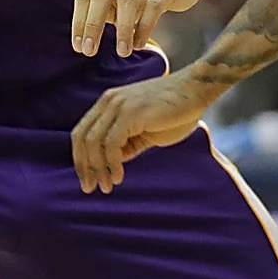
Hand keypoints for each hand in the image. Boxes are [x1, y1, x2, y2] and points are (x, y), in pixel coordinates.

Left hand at [70, 72, 216, 192]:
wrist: (197, 90)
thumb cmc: (176, 111)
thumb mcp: (145, 131)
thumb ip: (127, 144)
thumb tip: (112, 162)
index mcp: (108, 103)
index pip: (82, 132)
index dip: (80, 158)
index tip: (87, 179)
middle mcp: (109, 101)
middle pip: (82, 137)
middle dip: (83, 166)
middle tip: (90, 188)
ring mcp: (119, 105)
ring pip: (94, 142)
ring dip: (98, 168)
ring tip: (107, 186)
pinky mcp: (131, 112)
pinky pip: (111, 143)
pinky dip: (112, 163)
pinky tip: (119, 176)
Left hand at [71, 0, 212, 55]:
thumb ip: (104, 9)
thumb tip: (87, 36)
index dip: (79, 21)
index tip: (78, 47)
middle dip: (93, 25)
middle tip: (89, 51)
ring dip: (122, 29)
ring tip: (122, 52)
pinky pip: (154, 6)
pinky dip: (144, 27)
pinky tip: (139, 44)